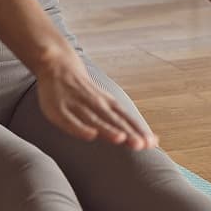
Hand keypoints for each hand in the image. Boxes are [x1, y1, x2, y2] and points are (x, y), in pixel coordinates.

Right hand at [36, 56, 157, 148]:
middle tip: (140, 145)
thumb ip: (121, 119)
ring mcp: (77, 106)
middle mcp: (96, 104)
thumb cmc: (85, 90)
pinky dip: (80, 128)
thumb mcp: (105, 101)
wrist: (58, 65)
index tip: (152, 143)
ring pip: (95, 120)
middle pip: (114, 121)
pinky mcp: (59, 110)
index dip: (139, 131)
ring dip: (108, 130)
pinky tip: (91, 136)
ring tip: (120, 139)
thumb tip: (145, 138)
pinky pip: (70, 121)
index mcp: (108, 104)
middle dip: (128, 133)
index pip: (126, 119)